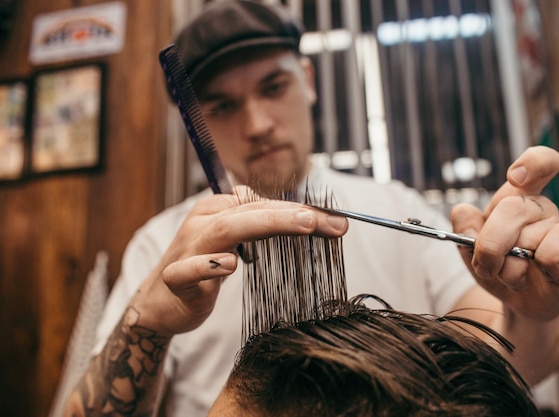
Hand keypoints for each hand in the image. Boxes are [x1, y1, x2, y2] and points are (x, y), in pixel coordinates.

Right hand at [130, 186, 348, 335]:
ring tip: (302, 225)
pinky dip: (208, 265)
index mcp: (217, 210)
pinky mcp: (176, 279)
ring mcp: (187, 249)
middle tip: (325, 219)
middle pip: (250, 211)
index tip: (336, 221)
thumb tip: (309, 219)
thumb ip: (261, 230)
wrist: (159, 304)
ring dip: (265, 225)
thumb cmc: (202, 271)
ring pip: (225, 229)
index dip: (299, 210)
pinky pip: (189, 269)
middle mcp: (203, 223)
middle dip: (292, 213)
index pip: (263, 203)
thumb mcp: (234, 245)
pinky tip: (229, 265)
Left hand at [450, 146, 558, 321]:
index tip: (515, 177)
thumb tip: (463, 211)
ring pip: (526, 240)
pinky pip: (552, 251)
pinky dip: (538, 268)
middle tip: (486, 267)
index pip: (539, 163)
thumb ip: (464, 228)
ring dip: (509, 270)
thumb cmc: (496, 267)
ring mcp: (557, 227)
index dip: (531, 163)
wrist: (516, 302)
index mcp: (515, 197)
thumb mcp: (470, 249)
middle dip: (490, 245)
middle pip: (511, 207)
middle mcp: (539, 207)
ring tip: (513, 276)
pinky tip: (541, 273)